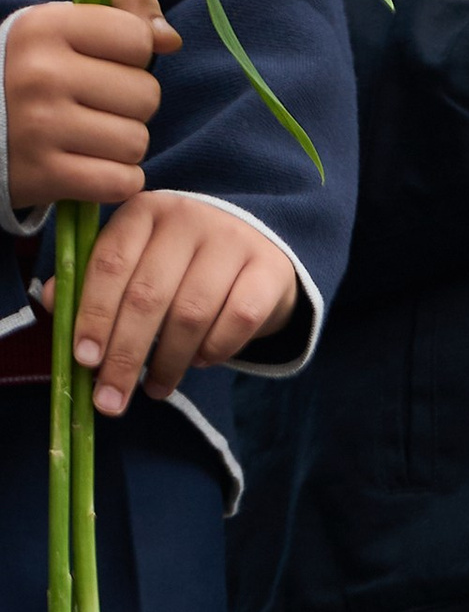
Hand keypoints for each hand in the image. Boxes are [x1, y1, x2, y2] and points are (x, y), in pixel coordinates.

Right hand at [3, 0, 178, 210]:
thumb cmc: (31, 74)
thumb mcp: (64, 28)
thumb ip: (128, 15)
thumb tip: (170, 40)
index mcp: (44, 27)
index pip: (138, 39)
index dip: (130, 56)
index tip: (97, 64)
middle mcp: (39, 74)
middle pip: (146, 95)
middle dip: (129, 105)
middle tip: (88, 107)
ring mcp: (38, 126)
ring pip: (137, 142)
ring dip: (120, 146)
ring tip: (83, 137)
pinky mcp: (42, 175)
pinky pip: (122, 182)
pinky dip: (113, 181)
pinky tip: (83, 167)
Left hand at [48, 192, 299, 413]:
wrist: (255, 247)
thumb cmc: (180, 263)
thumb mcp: (134, 260)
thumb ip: (93, 280)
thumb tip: (54, 303)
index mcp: (145, 212)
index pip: (110, 264)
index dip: (93, 315)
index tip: (84, 360)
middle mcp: (189, 218)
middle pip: (148, 295)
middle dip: (126, 355)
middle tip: (111, 399)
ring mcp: (234, 241)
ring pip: (192, 314)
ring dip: (169, 362)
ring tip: (155, 389)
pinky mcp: (270, 269)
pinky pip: (238, 320)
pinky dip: (215, 350)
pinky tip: (199, 363)